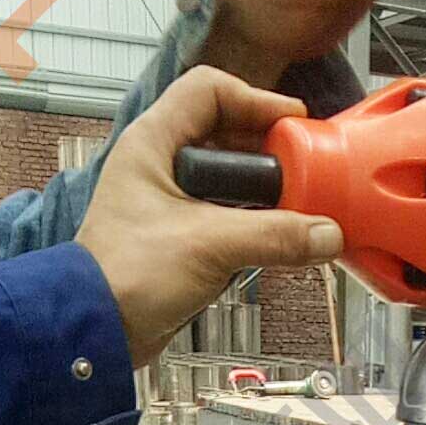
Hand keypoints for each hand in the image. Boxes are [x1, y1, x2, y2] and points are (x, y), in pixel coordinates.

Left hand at [77, 67, 343, 368]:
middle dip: (269, 152)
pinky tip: (280, 240)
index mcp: (153, 143)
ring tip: (300, 208)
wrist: (97, 332)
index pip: (209, 91)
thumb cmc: (130, 275)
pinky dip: (254, 224)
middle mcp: (160, 165)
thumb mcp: (209, 245)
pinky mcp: (179, 239)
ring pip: (229, 181)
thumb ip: (274, 236)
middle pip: (226, 135)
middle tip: (306, 171)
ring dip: (266, 192)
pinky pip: (226, 218)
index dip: (255, 100)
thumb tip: (328, 234)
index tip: (295, 124)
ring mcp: (169, 203)